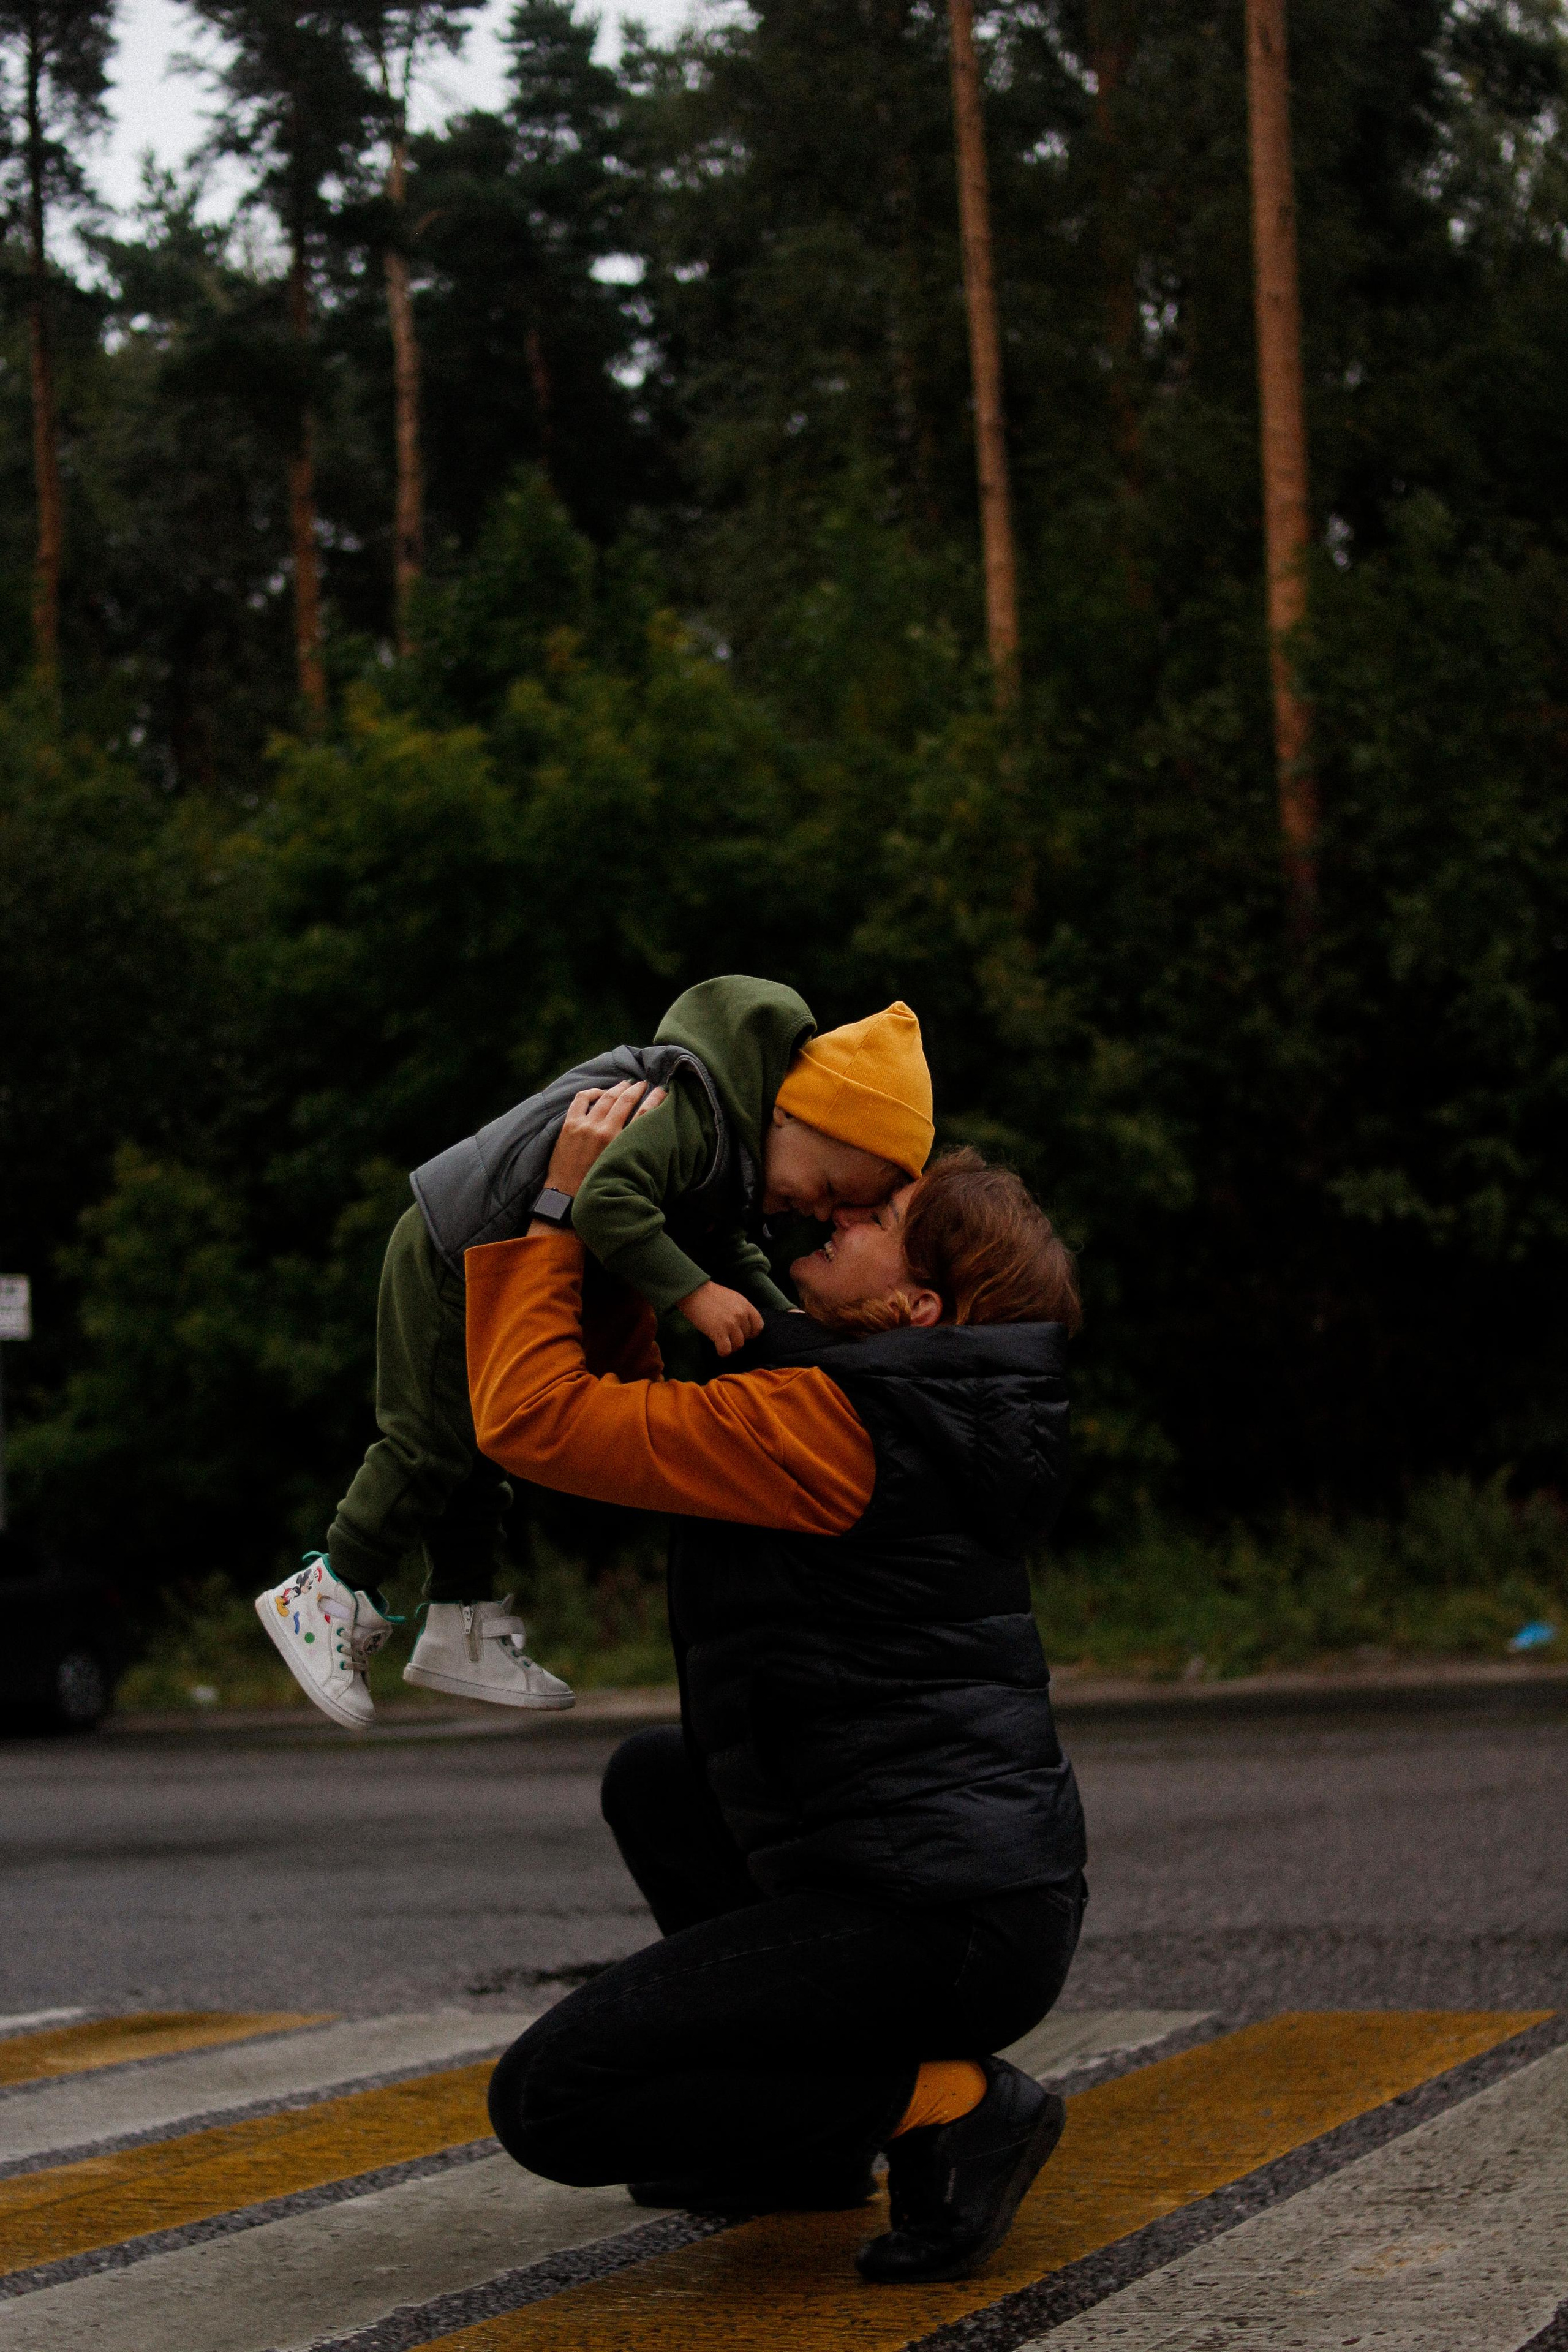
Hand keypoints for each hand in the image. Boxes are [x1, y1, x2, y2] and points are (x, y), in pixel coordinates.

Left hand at [536, 1081, 666, 1203]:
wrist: (566, 1198)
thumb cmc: (597, 1187)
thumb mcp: (622, 1170)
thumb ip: (635, 1153)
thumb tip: (650, 1140)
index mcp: (621, 1144)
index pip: (645, 1114)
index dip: (656, 1099)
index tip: (662, 1090)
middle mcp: (604, 1131)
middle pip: (625, 1100)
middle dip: (637, 1089)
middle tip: (643, 1083)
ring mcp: (585, 1126)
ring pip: (606, 1097)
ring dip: (618, 1088)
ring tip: (626, 1084)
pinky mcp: (570, 1125)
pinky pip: (581, 1099)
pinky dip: (592, 1092)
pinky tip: (599, 1092)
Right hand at [677, 1280, 764, 1357]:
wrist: (694, 1291)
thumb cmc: (711, 1295)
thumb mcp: (733, 1298)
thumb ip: (742, 1310)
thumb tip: (745, 1326)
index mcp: (746, 1306)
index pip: (758, 1326)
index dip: (750, 1333)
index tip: (741, 1333)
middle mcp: (741, 1315)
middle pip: (746, 1338)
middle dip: (737, 1338)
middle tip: (726, 1335)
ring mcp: (730, 1324)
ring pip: (738, 1345)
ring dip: (730, 1346)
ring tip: (721, 1341)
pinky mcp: (719, 1332)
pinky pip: (726, 1350)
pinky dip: (722, 1352)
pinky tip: (717, 1347)